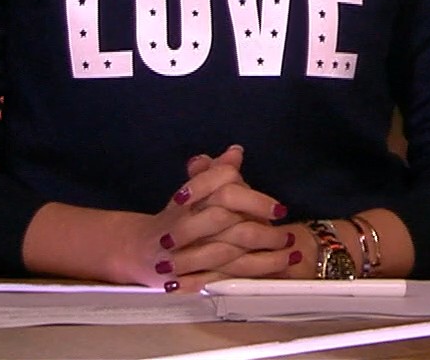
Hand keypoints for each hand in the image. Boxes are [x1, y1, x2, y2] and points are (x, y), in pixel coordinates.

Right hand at [151, 146, 301, 290]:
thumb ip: (215, 173)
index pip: (220, 185)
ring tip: (290, 252)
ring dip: (264, 255)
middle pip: (223, 219)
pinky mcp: (189, 278)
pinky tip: (275, 269)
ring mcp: (184, 251)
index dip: (251, 197)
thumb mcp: (193, 192)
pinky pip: (225, 277)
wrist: (140, 251)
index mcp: (188, 197)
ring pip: (227, 252)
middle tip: (286, 233)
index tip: (278, 209)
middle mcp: (184, 222)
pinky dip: (251, 274)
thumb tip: (236, 152)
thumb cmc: (176, 219)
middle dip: (259, 226)